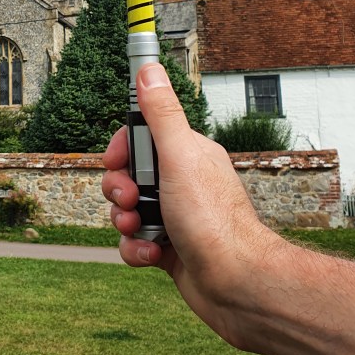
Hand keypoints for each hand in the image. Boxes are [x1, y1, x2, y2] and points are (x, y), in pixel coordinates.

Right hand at [101, 62, 280, 349]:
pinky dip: (135, 250)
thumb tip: (149, 69)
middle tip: (132, 200)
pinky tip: (152, 257)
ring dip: (124, 223)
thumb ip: (160, 114)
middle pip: (127, 175)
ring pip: (127, 211)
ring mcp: (174, 216)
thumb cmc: (212, 221)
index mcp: (187, 155)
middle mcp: (181, 183)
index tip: (119, 160)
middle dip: (119, 190)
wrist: (236, 285)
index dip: (122, 150)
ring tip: (141, 231)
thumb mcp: (179, 158)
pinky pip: (134, 243)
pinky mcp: (169, 248)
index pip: (140, 138)